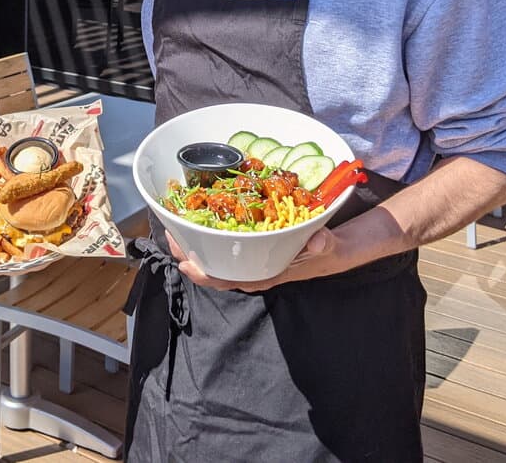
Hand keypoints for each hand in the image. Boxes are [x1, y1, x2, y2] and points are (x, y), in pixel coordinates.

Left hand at [168, 228, 356, 292]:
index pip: (229, 280)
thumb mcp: (326, 246)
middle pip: (214, 270)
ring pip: (216, 259)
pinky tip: (198, 224)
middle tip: (172, 236)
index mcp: (264, 273)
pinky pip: (225, 248)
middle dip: (190, 257)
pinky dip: (209, 238)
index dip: (205, 275)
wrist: (333, 250)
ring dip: (195, 247)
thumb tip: (317, 241)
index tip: (185, 265)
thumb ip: (321, 244)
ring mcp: (250, 261)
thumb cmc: (324, 251)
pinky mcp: (251, 250)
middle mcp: (252, 269)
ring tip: (176, 229)